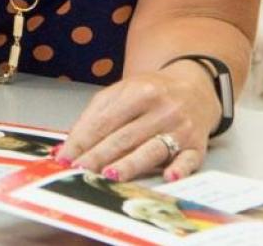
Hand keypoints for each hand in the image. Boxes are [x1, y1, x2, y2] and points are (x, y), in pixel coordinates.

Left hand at [54, 62, 213, 182]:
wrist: (196, 87)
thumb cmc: (152, 93)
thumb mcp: (123, 91)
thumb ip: (95, 115)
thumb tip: (68, 146)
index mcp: (140, 92)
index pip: (105, 121)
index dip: (83, 141)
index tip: (65, 158)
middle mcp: (162, 109)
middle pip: (125, 137)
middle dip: (99, 156)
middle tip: (79, 170)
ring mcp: (181, 128)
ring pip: (152, 149)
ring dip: (130, 164)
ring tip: (109, 175)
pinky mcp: (197, 146)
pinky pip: (189, 159)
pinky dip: (179, 168)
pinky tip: (169, 175)